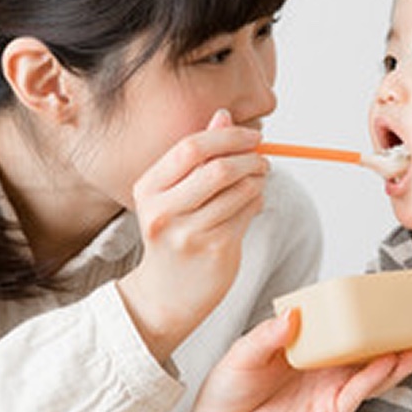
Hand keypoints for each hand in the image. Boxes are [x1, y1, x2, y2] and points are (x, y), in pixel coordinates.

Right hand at [117, 109, 268, 362]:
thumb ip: (198, 156)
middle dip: (249, 158)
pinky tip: (252, 204)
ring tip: (258, 181)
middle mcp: (163, 211)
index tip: (252, 136)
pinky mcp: (215, 250)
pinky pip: (248, 213)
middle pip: (218, 168)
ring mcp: (189, 233)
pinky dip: (258, 202)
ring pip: (240, 191)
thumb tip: (223, 116)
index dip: (228, 136)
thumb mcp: (174, 193)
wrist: (165, 294)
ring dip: (258, 180)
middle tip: (262, 159)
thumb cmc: (173, 234)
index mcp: (148, 188)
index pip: (191, 147)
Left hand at [188, 309, 411, 411]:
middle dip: (389, 331)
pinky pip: (361, 391)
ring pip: (371, 368)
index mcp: (302, 345)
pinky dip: (379, 376)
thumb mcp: (240, 356)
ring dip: (397, 354)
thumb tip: (292, 315)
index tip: (377, 292)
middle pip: (362, 345)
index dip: (356, 309)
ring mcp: (329, 388)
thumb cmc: (225, 395)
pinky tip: (393, 361)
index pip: (334, 323)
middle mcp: (321, 365)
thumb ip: (266, 336)